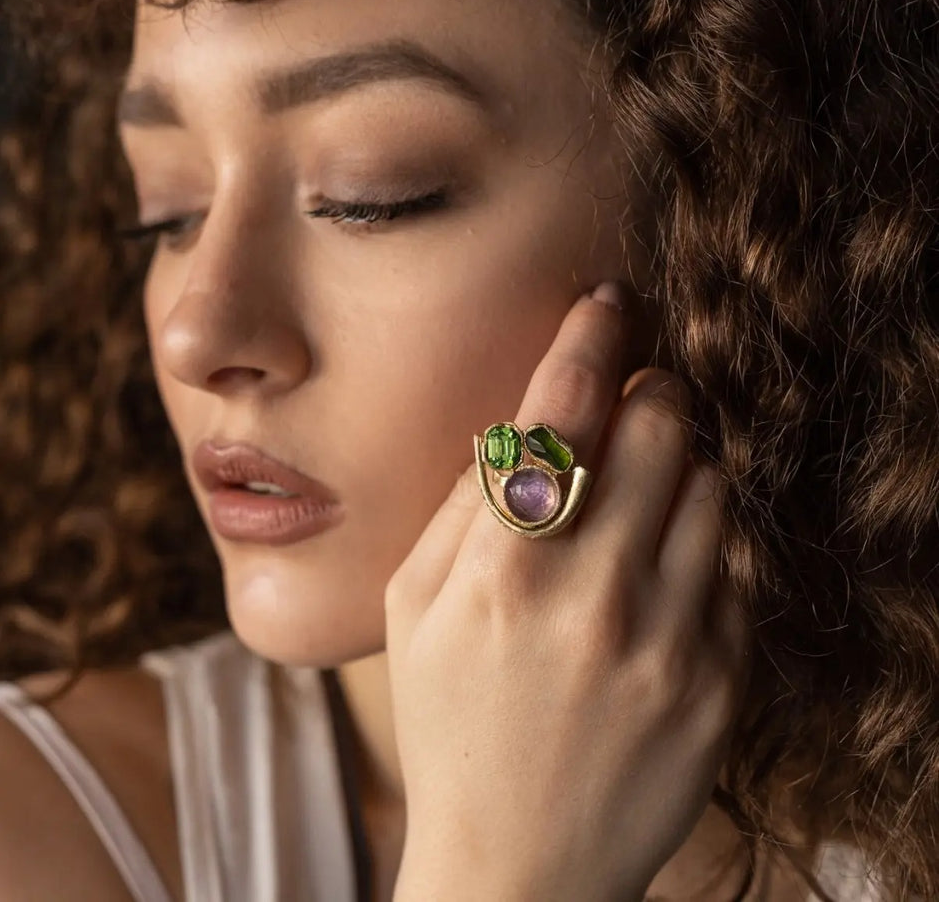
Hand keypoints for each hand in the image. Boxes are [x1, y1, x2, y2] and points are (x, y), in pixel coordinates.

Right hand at [385, 283, 751, 901]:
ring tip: (647, 488)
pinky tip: (662, 569)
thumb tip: (517, 429)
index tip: (607, 304)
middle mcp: (593, 599)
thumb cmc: (451, 724)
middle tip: (639, 394)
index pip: (560, 415)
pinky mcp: (719, 683)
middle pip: (659, 429)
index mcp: (503, 575)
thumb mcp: (414, 611)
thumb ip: (462, 508)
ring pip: (712, 486)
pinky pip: (734, 566)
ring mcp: (668, 643)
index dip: (588, 340)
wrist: (519, 863)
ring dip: (684, 462)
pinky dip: (702, 541)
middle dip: (653, 390)